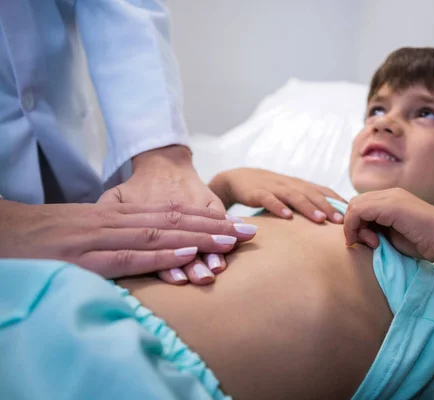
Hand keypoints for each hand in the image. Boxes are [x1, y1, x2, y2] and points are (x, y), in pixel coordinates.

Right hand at [0, 200, 255, 278]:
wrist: (12, 229)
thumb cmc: (55, 233)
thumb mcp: (95, 231)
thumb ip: (125, 238)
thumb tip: (156, 249)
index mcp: (125, 217)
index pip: (174, 216)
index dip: (209, 221)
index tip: (237, 228)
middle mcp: (122, 222)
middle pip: (177, 222)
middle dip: (216, 228)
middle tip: (249, 232)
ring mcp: (107, 236)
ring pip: (161, 234)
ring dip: (199, 238)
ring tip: (230, 240)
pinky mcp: (91, 255)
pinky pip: (131, 253)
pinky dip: (162, 253)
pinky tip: (187, 252)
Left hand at [98, 145, 252, 284]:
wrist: (162, 161)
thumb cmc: (138, 188)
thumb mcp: (115, 199)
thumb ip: (107, 215)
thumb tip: (92, 244)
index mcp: (142, 215)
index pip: (155, 242)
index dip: (167, 261)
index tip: (179, 276)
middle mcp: (168, 210)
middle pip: (184, 234)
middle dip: (198, 256)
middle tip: (209, 274)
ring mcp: (190, 202)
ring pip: (203, 222)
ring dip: (216, 241)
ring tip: (225, 259)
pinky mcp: (207, 197)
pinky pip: (217, 209)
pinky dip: (227, 221)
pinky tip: (240, 232)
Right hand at [209, 168, 346, 223]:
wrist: (238, 178)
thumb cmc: (270, 190)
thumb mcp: (291, 195)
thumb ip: (309, 204)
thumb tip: (332, 221)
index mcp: (301, 186)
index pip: (324, 192)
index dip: (339, 202)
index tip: (355, 215)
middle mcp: (291, 185)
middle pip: (313, 194)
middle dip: (329, 207)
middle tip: (343, 221)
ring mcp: (275, 188)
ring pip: (295, 197)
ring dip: (309, 207)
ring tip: (321, 219)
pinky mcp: (257, 192)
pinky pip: (269, 200)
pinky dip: (278, 207)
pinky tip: (286, 216)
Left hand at [344, 188, 433, 265]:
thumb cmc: (424, 243)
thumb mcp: (394, 235)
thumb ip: (378, 230)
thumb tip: (358, 233)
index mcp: (393, 199)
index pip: (362, 205)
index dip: (355, 223)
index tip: (358, 241)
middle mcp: (391, 194)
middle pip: (356, 204)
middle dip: (353, 224)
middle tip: (362, 242)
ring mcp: (391, 197)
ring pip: (355, 206)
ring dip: (354, 227)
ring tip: (370, 243)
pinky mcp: (390, 204)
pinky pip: (359, 210)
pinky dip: (354, 225)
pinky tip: (365, 240)